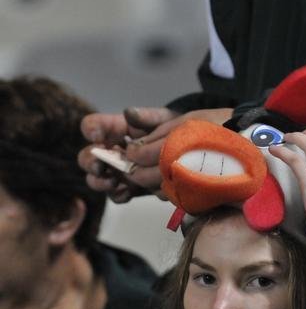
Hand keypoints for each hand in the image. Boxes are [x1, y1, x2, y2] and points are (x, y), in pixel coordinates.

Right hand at [79, 106, 233, 202]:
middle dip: (93, 161)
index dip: (92, 130)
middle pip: (91, 155)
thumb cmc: (190, 131)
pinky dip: (120, 195)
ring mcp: (125, 170)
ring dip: (102, 181)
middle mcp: (118, 150)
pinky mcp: (136, 189)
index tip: (100, 138)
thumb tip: (129, 114)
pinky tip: (126, 193)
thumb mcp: (173, 120)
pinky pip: (119, 194)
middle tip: (103, 168)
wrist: (210, 154)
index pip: (95, 126)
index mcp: (122, 128)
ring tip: (113, 182)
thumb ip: (150, 118)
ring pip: (101, 178)